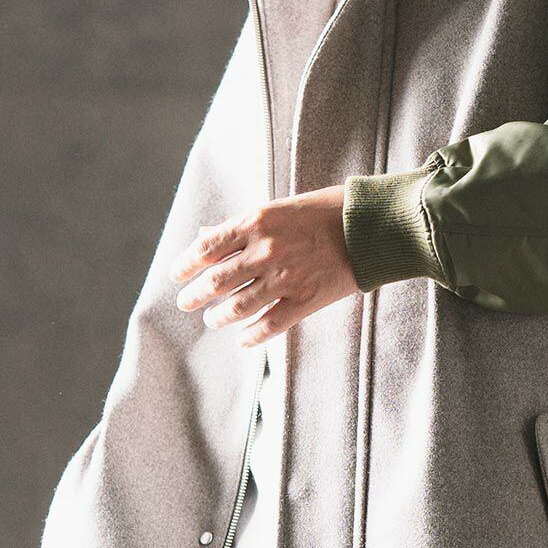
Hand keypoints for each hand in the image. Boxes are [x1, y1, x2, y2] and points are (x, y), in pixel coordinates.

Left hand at [169, 185, 357, 346]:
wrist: (371, 226)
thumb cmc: (326, 211)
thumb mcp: (279, 208)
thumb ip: (241, 226)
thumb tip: (205, 235)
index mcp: (257, 222)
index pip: (207, 247)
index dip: (185, 264)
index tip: (176, 274)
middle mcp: (265, 251)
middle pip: (216, 281)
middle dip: (194, 296)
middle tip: (186, 302)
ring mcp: (285, 278)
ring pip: (237, 306)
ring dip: (218, 317)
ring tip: (212, 320)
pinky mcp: (305, 300)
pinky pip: (268, 325)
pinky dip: (251, 336)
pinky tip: (242, 340)